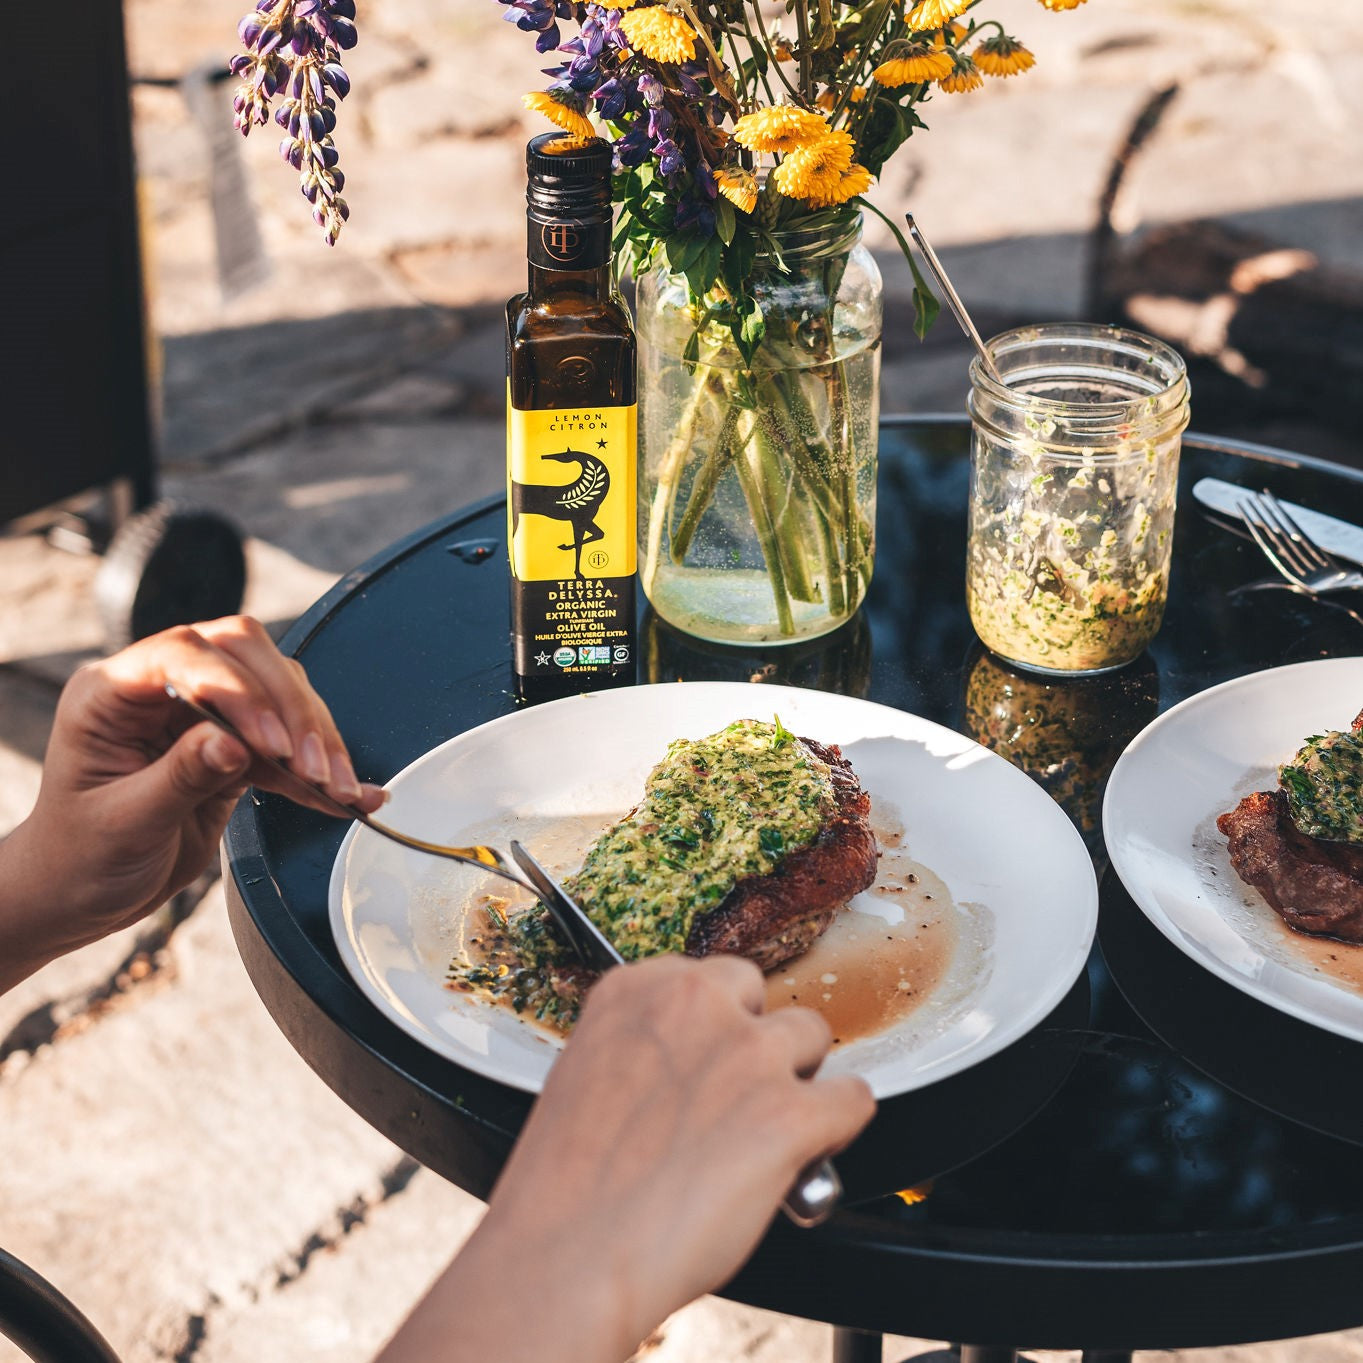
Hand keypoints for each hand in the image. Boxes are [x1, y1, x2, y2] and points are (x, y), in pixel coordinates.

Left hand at [1, 616, 384, 984]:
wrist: (81, 896)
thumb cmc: (79, 859)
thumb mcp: (123, 823)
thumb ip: (179, 777)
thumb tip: (233, 744)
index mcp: (112, 694)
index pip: (184, 654)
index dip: (234, 687)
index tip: (268, 741)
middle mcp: (159, 690)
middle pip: (245, 655)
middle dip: (290, 708)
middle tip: (312, 766)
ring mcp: (201, 713)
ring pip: (278, 693)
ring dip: (314, 739)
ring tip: (339, 789)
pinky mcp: (235, 746)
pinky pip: (288, 744)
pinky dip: (318, 771)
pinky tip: (350, 795)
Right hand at [375, 955, 874, 1362]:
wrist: (568, 1259)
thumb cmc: (568, 1189)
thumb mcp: (589, 1075)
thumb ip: (645, 1048)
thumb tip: (689, 1064)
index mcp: (635, 989)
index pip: (710, 977)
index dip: (717, 1024)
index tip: (710, 1057)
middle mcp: (695, 1003)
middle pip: (764, 997)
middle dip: (760, 1041)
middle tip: (739, 1098)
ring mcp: (747, 1052)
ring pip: (814, 1036)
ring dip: (800, 1080)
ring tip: (769, 1131)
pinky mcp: (790, 1111)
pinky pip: (854, 1098)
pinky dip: (838, 1129)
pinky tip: (809, 1155)